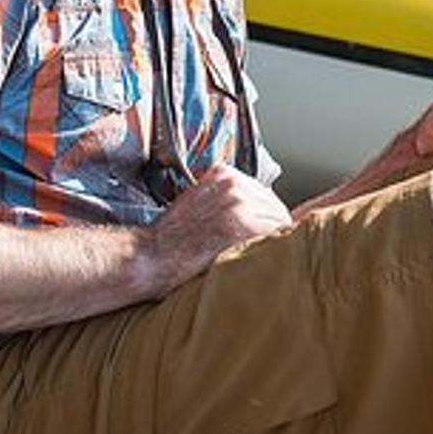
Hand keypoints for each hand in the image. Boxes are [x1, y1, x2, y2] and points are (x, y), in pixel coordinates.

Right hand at [140, 165, 291, 291]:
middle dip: (273, 226)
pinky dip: (274, 248)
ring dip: (275, 238)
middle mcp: (233, 184)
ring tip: (267, 256)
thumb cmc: (173, 236)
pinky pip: (274, 235)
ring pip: (278, 219)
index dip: (265, 214)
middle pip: (274, 204)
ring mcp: (237, 203)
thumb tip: (255, 209)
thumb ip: (224, 197)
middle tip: (267, 248)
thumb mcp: (197, 200)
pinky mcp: (240, 226)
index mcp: (223, 174)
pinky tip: (265, 259)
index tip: (264, 230)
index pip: (262, 192)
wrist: (154, 254)